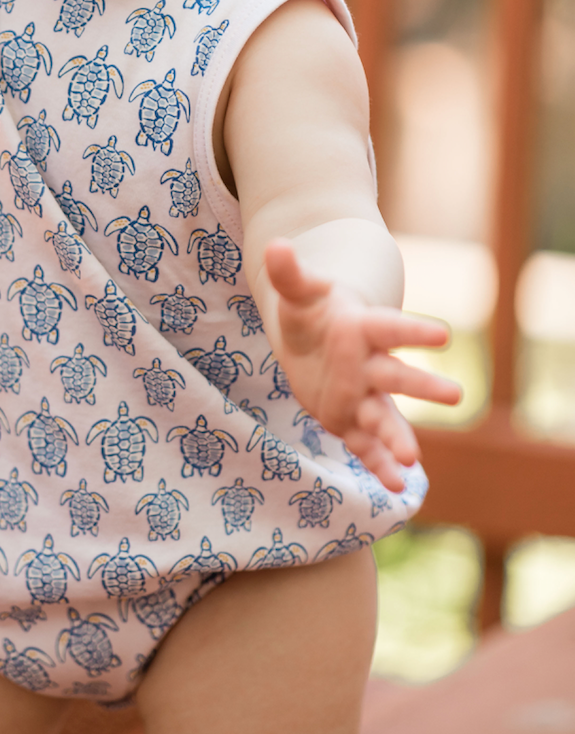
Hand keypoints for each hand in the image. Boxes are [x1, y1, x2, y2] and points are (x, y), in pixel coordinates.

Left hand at [264, 238, 459, 491]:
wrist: (316, 339)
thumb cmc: (312, 311)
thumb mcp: (298, 292)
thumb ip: (291, 273)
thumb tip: (277, 245)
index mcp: (363, 328)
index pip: (391, 327)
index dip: (413, 330)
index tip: (443, 334)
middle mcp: (370, 364)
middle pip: (398, 375)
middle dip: (423, 385)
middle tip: (456, 394)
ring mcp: (363, 395)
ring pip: (385, 416)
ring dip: (398, 436)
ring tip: (413, 458)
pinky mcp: (351, 420)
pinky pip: (366, 445)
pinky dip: (379, 465)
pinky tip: (397, 488)